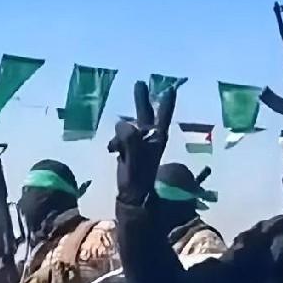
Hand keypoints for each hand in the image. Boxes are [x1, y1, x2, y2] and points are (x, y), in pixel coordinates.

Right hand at [108, 81, 175, 204]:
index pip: (162, 118)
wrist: (131, 198)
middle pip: (145, 116)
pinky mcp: (128, 152)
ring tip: (113, 146)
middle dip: (142, 100)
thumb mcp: (135, 160)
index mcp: (155, 140)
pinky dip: (115, 143)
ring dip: (122, 131)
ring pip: (129, 128)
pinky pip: (120, 139)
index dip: (166, 104)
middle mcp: (148, 141)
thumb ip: (130, 140)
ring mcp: (138, 146)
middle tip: (139, 83)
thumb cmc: (137, 180)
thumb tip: (124, 124)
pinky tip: (111, 151)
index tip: (170, 89)